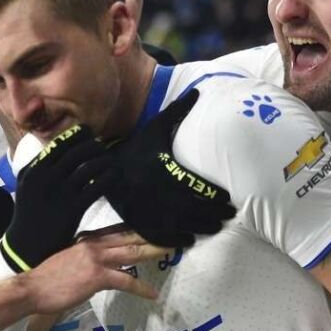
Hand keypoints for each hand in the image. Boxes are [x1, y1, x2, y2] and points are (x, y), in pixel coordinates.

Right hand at [1, 124, 114, 271]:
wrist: (27, 244)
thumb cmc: (29, 211)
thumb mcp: (26, 184)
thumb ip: (38, 164)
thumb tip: (57, 144)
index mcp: (34, 168)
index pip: (61, 142)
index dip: (79, 135)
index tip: (90, 133)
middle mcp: (46, 177)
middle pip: (78, 152)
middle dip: (95, 147)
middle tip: (103, 149)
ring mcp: (60, 193)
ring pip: (90, 168)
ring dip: (105, 161)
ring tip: (112, 162)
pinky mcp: (73, 208)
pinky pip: (97, 187)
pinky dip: (109, 178)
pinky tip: (115, 176)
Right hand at [22, 231, 167, 313]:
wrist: (32, 288)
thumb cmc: (47, 277)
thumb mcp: (68, 257)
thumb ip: (85, 254)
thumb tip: (99, 261)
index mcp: (88, 239)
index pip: (120, 229)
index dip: (139, 228)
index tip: (156, 226)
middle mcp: (95, 244)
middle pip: (131, 236)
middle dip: (153, 234)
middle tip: (174, 233)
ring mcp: (97, 259)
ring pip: (133, 252)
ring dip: (154, 251)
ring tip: (172, 250)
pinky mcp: (97, 277)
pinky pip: (126, 280)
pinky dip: (141, 288)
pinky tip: (152, 294)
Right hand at [105, 89, 234, 247]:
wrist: (102, 168)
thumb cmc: (135, 148)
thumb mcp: (155, 128)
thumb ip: (178, 111)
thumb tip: (198, 91)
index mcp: (164, 170)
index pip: (197, 187)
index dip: (215, 196)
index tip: (228, 198)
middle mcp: (157, 193)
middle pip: (194, 210)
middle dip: (215, 214)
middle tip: (229, 215)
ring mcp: (147, 210)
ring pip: (182, 225)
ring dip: (203, 228)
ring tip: (216, 226)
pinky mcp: (138, 222)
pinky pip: (162, 236)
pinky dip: (178, 240)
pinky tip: (189, 239)